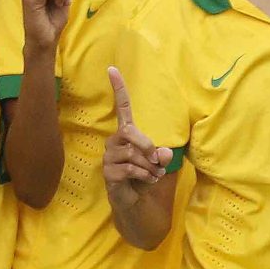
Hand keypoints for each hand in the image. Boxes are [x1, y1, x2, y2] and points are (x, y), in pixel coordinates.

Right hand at [101, 67, 172, 191]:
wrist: (134, 200)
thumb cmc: (144, 175)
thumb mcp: (158, 162)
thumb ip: (162, 155)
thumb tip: (161, 154)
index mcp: (126, 133)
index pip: (122, 107)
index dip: (118, 89)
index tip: (112, 69)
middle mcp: (114, 141)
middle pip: (130, 133)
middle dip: (148, 147)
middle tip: (158, 162)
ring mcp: (109, 156)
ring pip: (133, 154)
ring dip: (150, 166)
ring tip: (154, 174)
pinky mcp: (108, 172)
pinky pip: (130, 169)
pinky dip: (145, 175)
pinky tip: (148, 180)